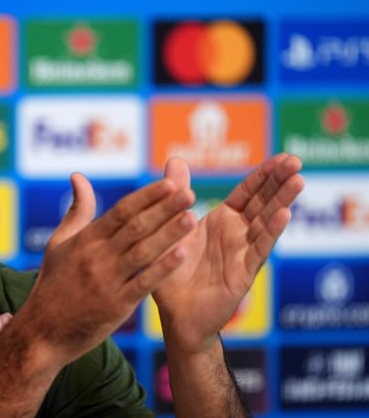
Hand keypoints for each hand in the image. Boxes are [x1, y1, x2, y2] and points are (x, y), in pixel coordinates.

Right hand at [19, 172, 196, 367]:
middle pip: (136, 227)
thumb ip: (76, 211)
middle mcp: (97, 256)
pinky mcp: (116, 306)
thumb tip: (78, 176)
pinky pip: (144, 283)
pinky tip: (183, 254)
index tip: (169, 183)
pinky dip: (163, 268)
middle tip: (190, 193)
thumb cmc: (52, 283)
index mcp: (85, 239)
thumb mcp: (58, 243)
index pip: (121, 211)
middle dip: (165, 209)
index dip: (147, 196)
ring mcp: (107, 281)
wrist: (42, 332)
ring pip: (144, 252)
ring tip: (192, 217)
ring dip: (170, 234)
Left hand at [153, 154, 303, 353]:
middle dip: (279, 181)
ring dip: (281, 201)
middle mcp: (237, 234)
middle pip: (263, 203)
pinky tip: (283, 214)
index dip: (265, 175)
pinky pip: (258, 250)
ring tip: (297, 180)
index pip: (248, 192)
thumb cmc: (172, 270)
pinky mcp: (242, 273)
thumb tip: (174, 158)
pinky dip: (270, 232)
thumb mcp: (171, 227)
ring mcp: (243, 253)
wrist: (174, 313)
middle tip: (297, 160)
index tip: (283, 156)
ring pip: (265, 223)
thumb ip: (177, 194)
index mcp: (222, 221)